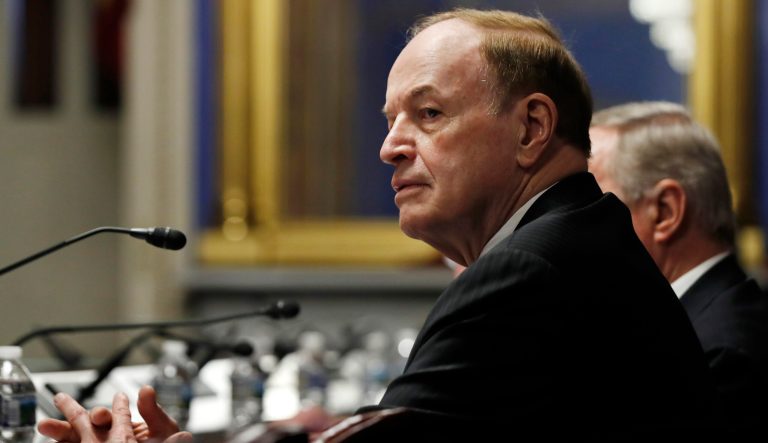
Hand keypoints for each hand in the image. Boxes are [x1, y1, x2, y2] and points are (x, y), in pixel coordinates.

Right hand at [37, 387, 190, 442]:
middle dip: (69, 416)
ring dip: (60, 432)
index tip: (97, 416)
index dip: (101, 414)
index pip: (107, 417)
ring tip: (45, 426)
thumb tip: (146, 389)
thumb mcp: (163, 429)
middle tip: (56, 409)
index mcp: (124, 427)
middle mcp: (109, 438)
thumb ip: (152, 411)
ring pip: (75, 438)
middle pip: (84, 425)